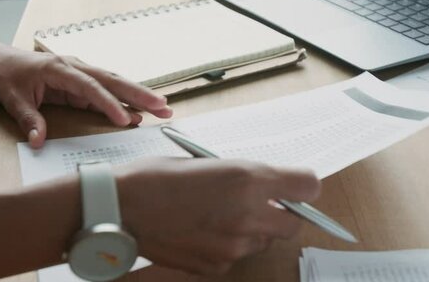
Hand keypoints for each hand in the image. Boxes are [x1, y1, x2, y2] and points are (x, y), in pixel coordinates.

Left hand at [0, 37, 172, 147]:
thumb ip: (28, 119)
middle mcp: (76, 67)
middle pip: (113, 81)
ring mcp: (81, 73)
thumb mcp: (12, 98)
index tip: (125, 120)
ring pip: (116, 83)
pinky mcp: (82, 81)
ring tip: (163, 108)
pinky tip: (141, 112)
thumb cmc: (6, 74)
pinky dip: (126, 100)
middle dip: (140, 94)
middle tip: (164, 107)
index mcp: (59, 68)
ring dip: (139, 96)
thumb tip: (38, 141)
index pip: (90, 87)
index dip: (109, 104)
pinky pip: (108, 90)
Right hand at [114, 158, 320, 274]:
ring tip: (218, 215)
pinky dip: (228, 245)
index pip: (308, 186)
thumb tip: (270, 186)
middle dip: (281, 214)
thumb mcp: (208, 162)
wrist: (120, 207)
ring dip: (252, 230)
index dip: (301, 186)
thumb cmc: (158, 176)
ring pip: (263, 241)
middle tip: (257, 203)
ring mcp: (234, 245)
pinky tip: (202, 231)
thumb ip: (246, 177)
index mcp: (248, 178)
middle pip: (293, 223)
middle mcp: (248, 214)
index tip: (293, 187)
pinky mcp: (217, 265)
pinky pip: (237, 256)